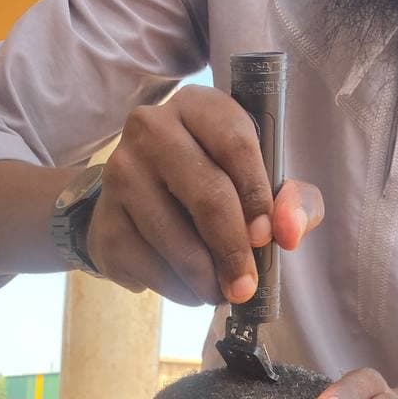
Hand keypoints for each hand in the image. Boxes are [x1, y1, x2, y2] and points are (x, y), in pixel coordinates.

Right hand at [86, 85, 323, 306]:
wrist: (134, 211)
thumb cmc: (210, 189)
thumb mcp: (259, 184)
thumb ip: (291, 202)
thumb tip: (291, 233)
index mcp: (198, 107)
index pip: (236, 143)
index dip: (258, 196)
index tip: (268, 238)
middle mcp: (151, 128)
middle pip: (207, 194)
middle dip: (234, 250)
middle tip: (247, 286)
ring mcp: (121, 173)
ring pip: (177, 240)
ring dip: (206, 280)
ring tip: (220, 291)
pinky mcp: (106, 221)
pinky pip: (151, 267)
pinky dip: (178, 290)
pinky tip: (189, 288)